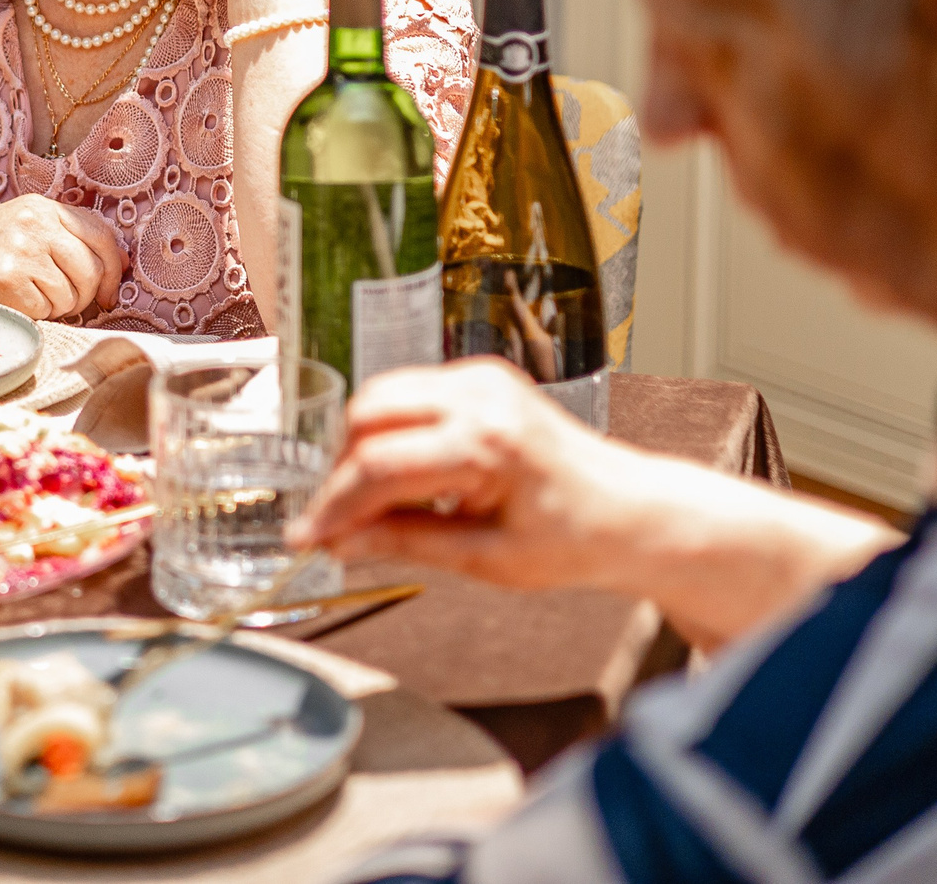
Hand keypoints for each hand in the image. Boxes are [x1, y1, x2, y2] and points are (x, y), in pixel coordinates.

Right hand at [0, 195, 127, 321]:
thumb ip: (60, 239)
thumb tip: (117, 264)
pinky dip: (32, 316)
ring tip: (22, 298)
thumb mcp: (15, 229)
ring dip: (54, 309)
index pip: (101, 235)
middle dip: (82, 296)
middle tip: (58, 304)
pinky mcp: (9, 277)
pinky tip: (7, 303)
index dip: (112, 268)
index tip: (107, 291)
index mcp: (40, 207)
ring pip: (71, 295)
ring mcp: (23, 248)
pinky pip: (46, 310)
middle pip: (91, 270)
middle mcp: (36, 223)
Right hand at [289, 358, 642, 592]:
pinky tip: (404, 476)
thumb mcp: (488, 560)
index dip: (334, 506)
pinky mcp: (480, 376)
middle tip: (339, 522)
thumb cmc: (574, 539)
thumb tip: (340, 544)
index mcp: (488, 445)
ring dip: (360, 446)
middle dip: (342, 470)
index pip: (380, 467)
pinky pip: (407, 393)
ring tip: (372, 502)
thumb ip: (407, 544)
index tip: (305, 538)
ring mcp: (480, 378)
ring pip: (379, 395)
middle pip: (366, 415)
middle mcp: (481, 396)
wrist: (632, 510)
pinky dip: (389, 431)